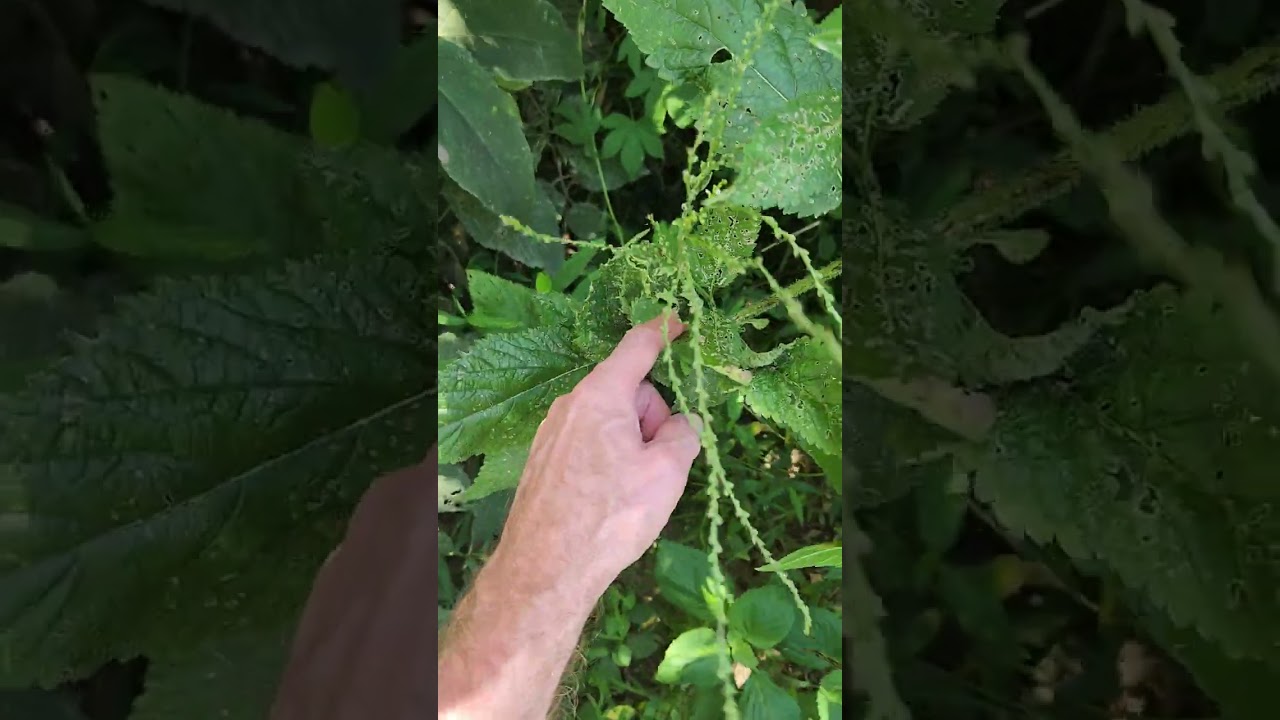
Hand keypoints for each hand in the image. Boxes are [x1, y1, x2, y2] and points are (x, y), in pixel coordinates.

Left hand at [492, 312, 703, 602]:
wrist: (548, 567)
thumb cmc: (612, 514)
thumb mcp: (667, 472)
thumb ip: (684, 434)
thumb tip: (681, 423)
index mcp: (602, 394)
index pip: (637, 346)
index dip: (662, 331)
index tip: (678, 321)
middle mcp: (571, 404)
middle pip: (627, 390)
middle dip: (652, 415)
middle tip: (661, 461)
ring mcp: (553, 432)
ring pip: (609, 420)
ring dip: (632, 441)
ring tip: (636, 489)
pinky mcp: (544, 460)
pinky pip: (589, 442)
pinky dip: (609, 458)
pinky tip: (611, 499)